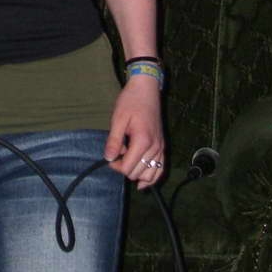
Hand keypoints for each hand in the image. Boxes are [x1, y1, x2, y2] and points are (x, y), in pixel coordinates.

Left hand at [104, 76, 164, 190]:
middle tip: (117, 154)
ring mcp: (161, 147)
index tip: (110, 155)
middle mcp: (155, 147)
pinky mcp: (163, 146)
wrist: (147, 89)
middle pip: (138, 172)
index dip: (116, 166)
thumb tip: (108, 159)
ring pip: (151, 174)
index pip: (128, 167)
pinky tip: (143, 182)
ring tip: (127, 163)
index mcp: (143, 141)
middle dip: (124, 168)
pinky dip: (152, 177)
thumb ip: (114, 141)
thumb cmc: (130, 101)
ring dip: (137, 173)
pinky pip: (161, 169)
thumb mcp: (118, 119)